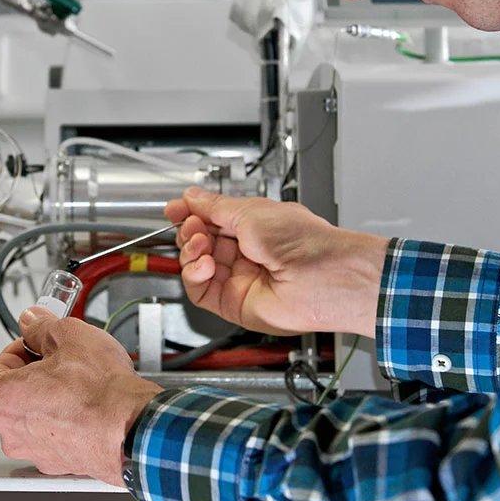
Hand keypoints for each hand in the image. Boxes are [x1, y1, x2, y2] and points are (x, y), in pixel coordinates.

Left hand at [0, 308, 161, 486]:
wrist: (133, 428)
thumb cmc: (99, 391)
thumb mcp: (68, 336)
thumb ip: (41, 325)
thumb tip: (33, 321)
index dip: (21, 347)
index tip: (38, 342)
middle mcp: (10, 432)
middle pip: (15, 392)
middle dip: (37, 372)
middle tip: (62, 357)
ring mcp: (35, 451)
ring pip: (36, 415)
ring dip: (53, 396)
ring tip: (80, 380)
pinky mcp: (61, 462)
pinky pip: (57, 433)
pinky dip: (69, 419)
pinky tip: (89, 403)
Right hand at [166, 187, 388, 337]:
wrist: (324, 276)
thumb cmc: (304, 241)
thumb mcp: (251, 211)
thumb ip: (215, 207)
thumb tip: (192, 197)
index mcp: (253, 226)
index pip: (211, 219)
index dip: (191, 213)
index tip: (175, 208)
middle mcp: (245, 253)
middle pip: (199, 242)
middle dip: (189, 231)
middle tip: (192, 225)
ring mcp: (238, 279)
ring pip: (195, 266)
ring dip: (190, 252)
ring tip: (200, 244)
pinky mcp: (233, 303)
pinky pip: (200, 291)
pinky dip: (193, 275)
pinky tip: (203, 265)